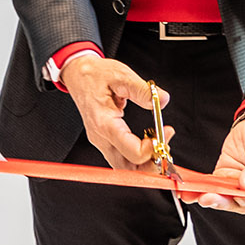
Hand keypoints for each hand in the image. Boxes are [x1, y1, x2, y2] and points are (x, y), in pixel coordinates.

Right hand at [58, 52, 161, 170]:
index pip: (133, 153)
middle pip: (129, 169)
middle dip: (152, 163)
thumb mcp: (121, 76)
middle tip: (166, 144)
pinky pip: (122, 159)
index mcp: (105, 124)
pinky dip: (137, 158)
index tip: (167, 131)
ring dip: (145, 163)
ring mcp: (101, 142)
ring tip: (159, 143)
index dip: (154, 148)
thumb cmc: (96, 75)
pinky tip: (148, 143)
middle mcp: (101, 138)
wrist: (77, 74)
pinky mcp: (104, 141)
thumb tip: (163, 100)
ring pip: (125, 168)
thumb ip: (142, 90)